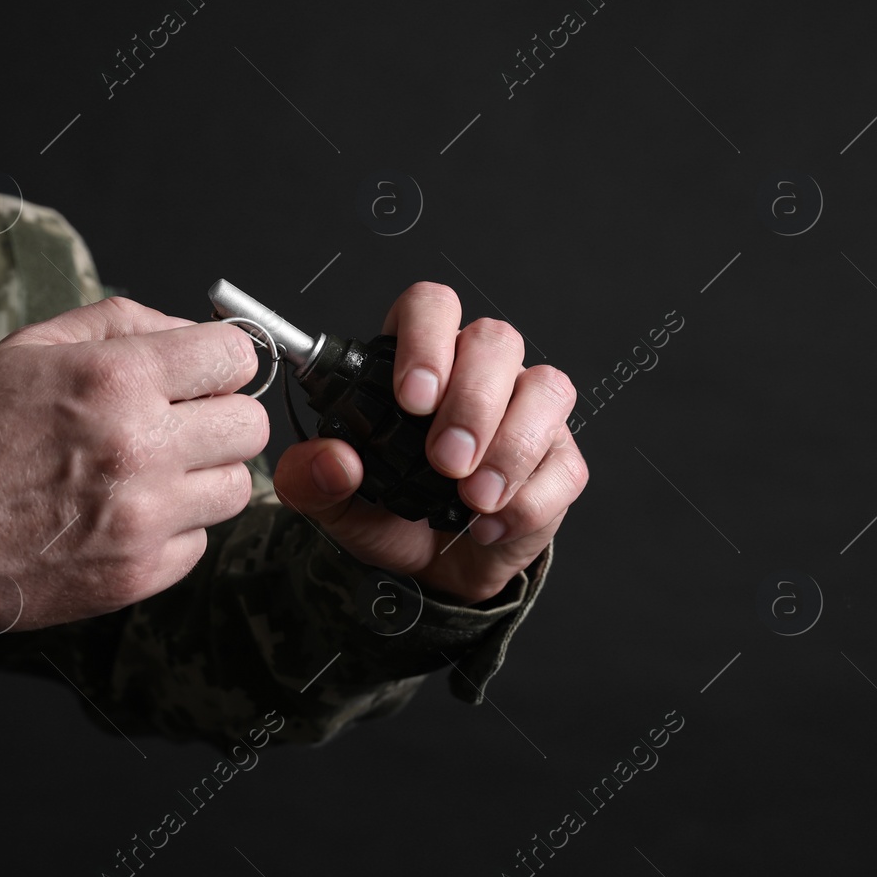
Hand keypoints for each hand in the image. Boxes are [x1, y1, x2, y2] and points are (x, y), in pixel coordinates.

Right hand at [0, 297, 268, 636]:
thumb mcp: (31, 347)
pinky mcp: (138, 575)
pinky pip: (199, 543)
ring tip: (147, 473)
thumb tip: (189, 329)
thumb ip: (122, 323)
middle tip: (175, 424)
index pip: (237, 358)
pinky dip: (172, 529)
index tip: (200, 374)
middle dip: (218, 417)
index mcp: (117, 379)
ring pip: (235, 488)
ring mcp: (143, 519)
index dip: (220, 362)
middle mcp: (141, 447)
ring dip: (202, 476)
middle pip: (250, 426)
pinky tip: (121, 516)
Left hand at [271, 282, 587, 604]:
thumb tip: (330, 461)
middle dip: (471, 402)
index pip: (431, 306)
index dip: (427, 339)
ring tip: (473, 498)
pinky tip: (491, 524)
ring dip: (510, 447)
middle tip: (444, 461)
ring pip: (546, 388)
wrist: (432, 571)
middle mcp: (478, 372)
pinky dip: (528, 501)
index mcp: (417, 361)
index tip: (412, 398)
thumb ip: (312, 479)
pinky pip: (564, 463)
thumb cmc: (388, 514)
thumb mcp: (334, 503)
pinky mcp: (558, 460)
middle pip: (495, 339)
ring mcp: (527, 410)